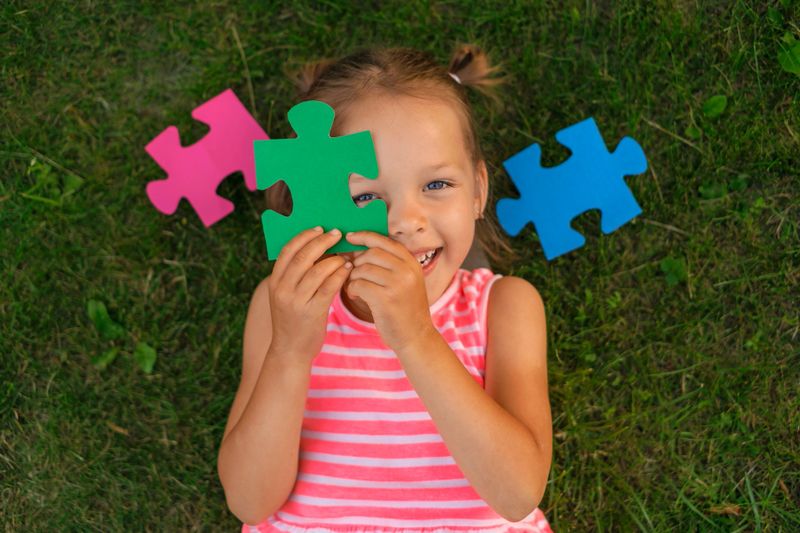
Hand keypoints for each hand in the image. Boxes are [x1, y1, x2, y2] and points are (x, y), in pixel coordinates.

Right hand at [267, 227, 351, 363]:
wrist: (290, 350)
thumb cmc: (293, 319)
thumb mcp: (287, 295)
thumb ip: (296, 275)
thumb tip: (318, 248)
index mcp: (275, 281)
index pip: (287, 250)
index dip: (304, 236)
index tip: (319, 228)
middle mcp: (283, 289)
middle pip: (302, 257)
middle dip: (321, 242)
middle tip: (337, 234)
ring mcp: (296, 301)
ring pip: (317, 271)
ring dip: (334, 259)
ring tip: (346, 255)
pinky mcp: (312, 312)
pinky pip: (328, 287)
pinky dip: (339, 275)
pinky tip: (347, 270)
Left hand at [344, 231, 437, 352]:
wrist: (416, 336)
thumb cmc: (405, 308)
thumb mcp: (406, 281)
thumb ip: (390, 264)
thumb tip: (358, 248)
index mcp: (411, 262)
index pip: (384, 240)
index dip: (364, 236)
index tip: (350, 237)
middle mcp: (406, 270)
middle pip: (371, 253)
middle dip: (356, 262)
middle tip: (352, 272)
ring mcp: (397, 284)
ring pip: (362, 268)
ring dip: (353, 277)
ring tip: (356, 287)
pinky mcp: (386, 298)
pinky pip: (358, 284)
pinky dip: (352, 289)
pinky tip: (355, 295)